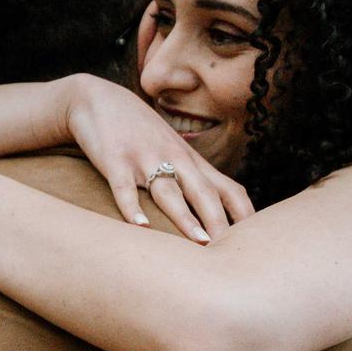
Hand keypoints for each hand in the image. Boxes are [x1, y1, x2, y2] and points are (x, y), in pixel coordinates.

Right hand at [59, 75, 253, 241]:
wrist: (98, 99)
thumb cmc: (138, 131)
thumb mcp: (171, 150)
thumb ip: (190, 178)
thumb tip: (214, 215)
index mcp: (191, 161)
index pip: (228, 190)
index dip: (243, 216)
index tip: (253, 243)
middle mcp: (174, 159)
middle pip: (203, 193)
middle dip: (219, 222)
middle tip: (230, 251)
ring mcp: (144, 158)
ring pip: (169, 191)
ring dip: (185, 217)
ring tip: (200, 242)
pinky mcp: (115, 160)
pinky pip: (125, 186)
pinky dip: (131, 206)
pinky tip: (139, 226)